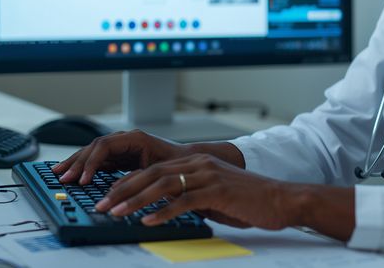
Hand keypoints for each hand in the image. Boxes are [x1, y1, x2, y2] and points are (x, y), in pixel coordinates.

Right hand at [51, 129, 188, 185]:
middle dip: (77, 162)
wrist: (188, 162)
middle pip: (94, 147)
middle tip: (61, 177)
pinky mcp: (121, 156)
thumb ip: (137, 177)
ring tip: (57, 173)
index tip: (82, 179)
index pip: (104, 146)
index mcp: (135, 138)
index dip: (91, 162)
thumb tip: (116, 189)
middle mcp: (126, 140)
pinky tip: (73, 174)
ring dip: (76, 163)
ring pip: (93, 152)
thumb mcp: (157, 172)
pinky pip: (98, 159)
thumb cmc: (177, 165)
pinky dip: (85, 166)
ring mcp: (122, 147)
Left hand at [94, 153, 294, 230]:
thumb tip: (161, 206)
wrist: (281, 199)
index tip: (108, 196)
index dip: (128, 182)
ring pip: (163, 185)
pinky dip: (163, 212)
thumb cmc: (248, 201)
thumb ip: (189, 195)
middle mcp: (199, 164)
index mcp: (196, 162)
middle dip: (123, 190)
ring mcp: (208, 175)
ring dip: (135, 200)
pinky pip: (184, 201)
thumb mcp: (213, 194)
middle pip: (152, 174)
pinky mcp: (217, 191)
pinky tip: (147, 221)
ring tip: (116, 212)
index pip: (153, 169)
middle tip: (102, 204)